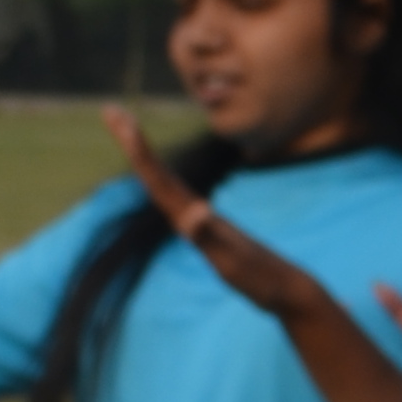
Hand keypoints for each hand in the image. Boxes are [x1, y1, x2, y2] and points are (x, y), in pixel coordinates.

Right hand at [104, 108, 333, 322]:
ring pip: (169, 185)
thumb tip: (194, 210)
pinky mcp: (212, 235)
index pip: (158, 176)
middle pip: (159, 172)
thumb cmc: (260, 279)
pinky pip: (180, 206)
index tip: (118, 117)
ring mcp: (206, 223)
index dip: (136, 149)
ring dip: (148, 162)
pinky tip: (162, 186)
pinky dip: (166, 191)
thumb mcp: (231, 260)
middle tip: (111, 110)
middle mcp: (198, 212)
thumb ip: (210, 236)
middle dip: (133, 142)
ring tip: (129, 139)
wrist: (290, 291)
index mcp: (196, 214)